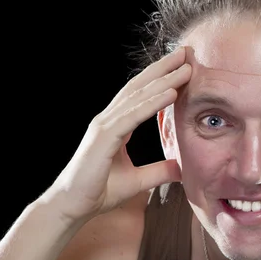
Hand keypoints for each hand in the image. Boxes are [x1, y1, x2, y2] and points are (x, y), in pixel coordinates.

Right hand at [45, 47, 191, 221]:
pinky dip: (153, 103)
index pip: (141, 94)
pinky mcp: (104, 137)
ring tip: (185, 67)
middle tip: (187, 53)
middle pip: (140, 86)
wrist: (73, 207)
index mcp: (116, 125)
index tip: (183, 66)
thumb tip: (181, 168)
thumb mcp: (138, 180)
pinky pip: (133, 116)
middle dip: (164, 68)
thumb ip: (159, 171)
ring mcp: (105, 126)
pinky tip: (171, 92)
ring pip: (139, 96)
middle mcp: (109, 120)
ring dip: (164, 79)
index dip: (161, 78)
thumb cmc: (99, 191)